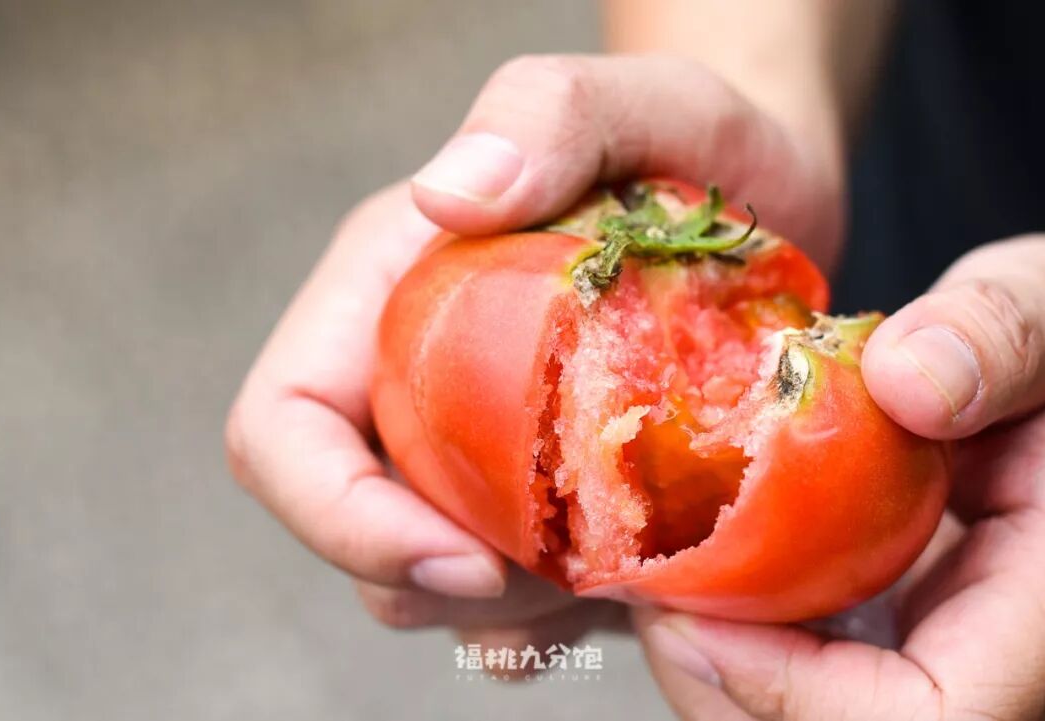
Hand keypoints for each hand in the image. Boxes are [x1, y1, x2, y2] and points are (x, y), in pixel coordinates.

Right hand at [225, 54, 842, 646]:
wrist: (763, 197)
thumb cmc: (696, 145)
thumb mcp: (645, 100)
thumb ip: (544, 117)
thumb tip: (449, 194)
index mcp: (382, 295)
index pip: (281, 432)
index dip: (341, 521)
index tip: (466, 564)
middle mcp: (403, 378)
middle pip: (350, 528)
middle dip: (442, 583)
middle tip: (574, 574)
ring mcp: (463, 441)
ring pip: (422, 583)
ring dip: (506, 613)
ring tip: (614, 576)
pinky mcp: (528, 487)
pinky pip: (501, 599)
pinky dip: (549, 623)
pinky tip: (625, 592)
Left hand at [636, 236, 1044, 719]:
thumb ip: (1006, 329)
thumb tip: (909, 379)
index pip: (938, 715)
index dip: (793, 690)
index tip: (690, 611)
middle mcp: (1002, 653)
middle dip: (721, 682)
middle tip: (645, 586)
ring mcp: (950, 650)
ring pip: (812, 720)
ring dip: (716, 667)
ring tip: (660, 574)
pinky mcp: (909, 634)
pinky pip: (813, 672)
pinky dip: (739, 638)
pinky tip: (703, 565)